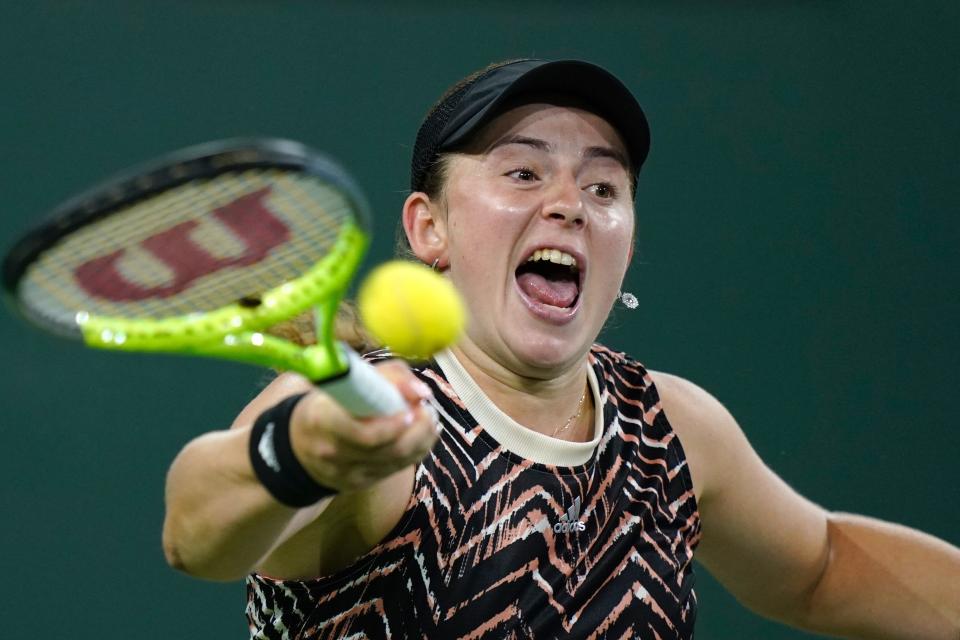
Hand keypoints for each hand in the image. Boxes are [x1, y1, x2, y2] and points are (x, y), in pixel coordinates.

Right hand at [288, 360, 438, 492]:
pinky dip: (415, 451)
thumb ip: (389, 376)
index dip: (395, 425)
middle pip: (389, 450)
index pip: (365, 434)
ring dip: (422, 440)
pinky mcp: (359, 484)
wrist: (299, 443)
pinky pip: (395, 470)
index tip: (415, 406)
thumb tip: (422, 392)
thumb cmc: (330, 403)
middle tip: (430, 411)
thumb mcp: (348, 380)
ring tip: (430, 419)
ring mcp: (346, 473)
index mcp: (324, 421)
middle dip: (419, 431)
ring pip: (397, 462)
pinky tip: (422, 435)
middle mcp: (333, 452)